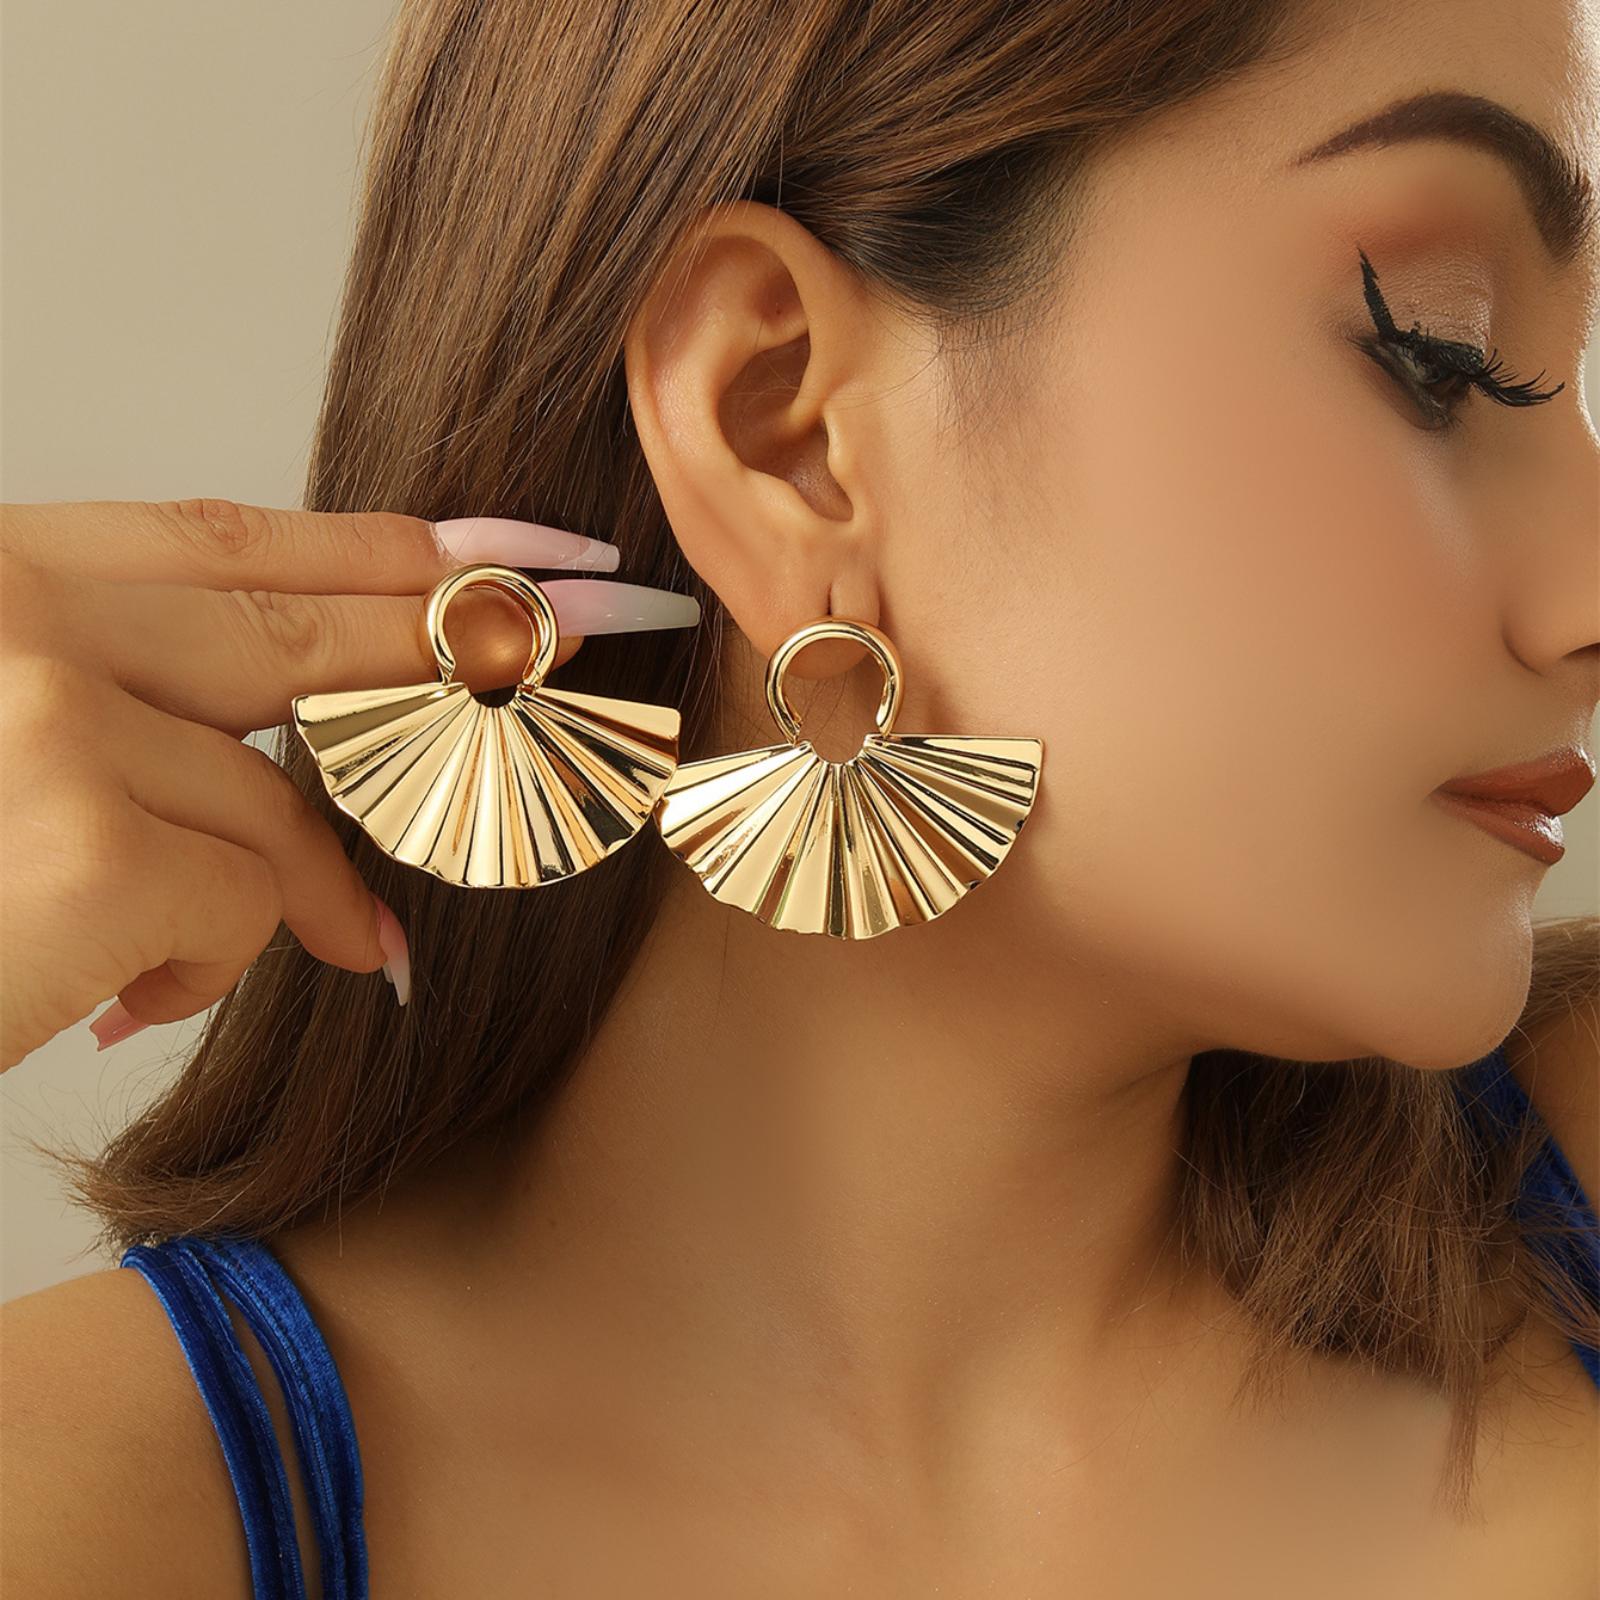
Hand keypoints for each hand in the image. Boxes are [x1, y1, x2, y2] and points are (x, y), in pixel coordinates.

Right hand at [0, 498, 611, 1070]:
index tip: (508, 540)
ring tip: (173, 961)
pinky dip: (213, 964)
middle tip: (578, 631)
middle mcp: (16, 617)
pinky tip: (110, 1003)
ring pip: (274, 801)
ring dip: (272, 894)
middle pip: (301, 631)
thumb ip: (134, 714)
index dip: (384, 543)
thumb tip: (305, 769)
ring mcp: (49, 721)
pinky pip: (253, 902)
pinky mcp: (88, 844)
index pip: (227, 537)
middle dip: (457, 642)